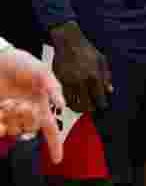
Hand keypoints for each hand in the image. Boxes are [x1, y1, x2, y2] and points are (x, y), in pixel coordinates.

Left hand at [0, 47, 63, 162]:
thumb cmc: (22, 63)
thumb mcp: (42, 71)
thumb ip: (53, 87)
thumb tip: (61, 105)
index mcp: (41, 104)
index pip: (51, 128)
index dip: (55, 144)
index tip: (57, 159)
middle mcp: (27, 112)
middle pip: (30, 130)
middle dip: (25, 122)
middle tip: (17, 104)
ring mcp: (11, 114)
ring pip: (14, 130)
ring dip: (11, 122)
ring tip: (7, 103)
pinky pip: (1, 127)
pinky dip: (0, 124)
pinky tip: (1, 111)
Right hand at [49, 22, 112, 114]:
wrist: (68, 42)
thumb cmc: (87, 51)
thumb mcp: (101, 61)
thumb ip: (106, 77)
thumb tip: (110, 90)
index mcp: (94, 76)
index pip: (99, 97)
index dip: (101, 104)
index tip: (103, 106)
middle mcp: (81, 81)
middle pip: (86, 104)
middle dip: (91, 108)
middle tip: (93, 107)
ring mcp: (69, 82)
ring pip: (74, 104)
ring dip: (79, 107)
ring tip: (83, 106)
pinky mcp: (60, 82)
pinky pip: (65, 98)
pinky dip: (70, 102)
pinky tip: (74, 100)